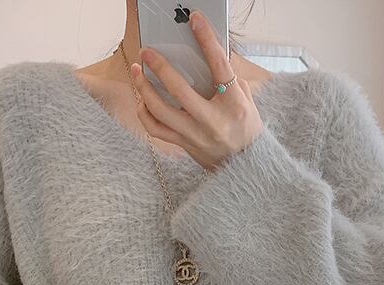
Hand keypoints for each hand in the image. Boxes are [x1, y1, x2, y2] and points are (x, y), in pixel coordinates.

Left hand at [131, 8, 265, 171]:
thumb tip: (206, 53)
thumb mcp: (245, 100)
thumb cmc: (245, 127)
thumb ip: (228, 78)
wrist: (246, 165)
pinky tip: (142, 100)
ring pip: (160, 112)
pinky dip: (145, 113)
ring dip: (144, 89)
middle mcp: (212, 120)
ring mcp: (195, 135)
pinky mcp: (184, 145)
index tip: (194, 19)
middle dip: (160, 67)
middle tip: (146, 52)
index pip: (219, 66)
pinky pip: (156, 130)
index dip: (207, 40)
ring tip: (137, 72)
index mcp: (233, 104)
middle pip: (180, 90)